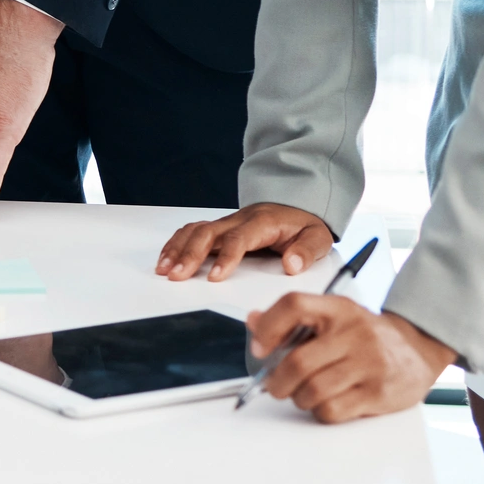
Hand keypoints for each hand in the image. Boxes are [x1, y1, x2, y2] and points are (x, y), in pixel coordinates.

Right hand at [157, 203, 334, 281]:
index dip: (226, 257)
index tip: (215, 277)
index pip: (238, 238)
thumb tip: (292, 265)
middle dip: (189, 254)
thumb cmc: (304, 226)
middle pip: (207, 233)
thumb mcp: (318, 237)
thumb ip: (307, 251)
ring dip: (177, 249)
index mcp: (261, 223)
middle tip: (177, 276)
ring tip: (165, 269)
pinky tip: (166, 258)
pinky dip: (176, 243)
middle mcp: (238, 220)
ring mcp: (226, 222)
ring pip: (195, 230)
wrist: (297, 205)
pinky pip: (191, 230)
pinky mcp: (218, 227)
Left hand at [246, 295, 456, 421]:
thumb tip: (253, 322)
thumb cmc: (366, 334)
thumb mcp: (333, 315)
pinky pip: (333, 410)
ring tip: (301, 394)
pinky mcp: (378, 393)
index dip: (269, 327)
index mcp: (337, 308)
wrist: (419, 348)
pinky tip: (325, 403)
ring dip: (298, 398)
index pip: (294, 305)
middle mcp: (353, 333)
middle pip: (298, 361)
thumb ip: (292, 318)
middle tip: (274, 386)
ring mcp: (368, 364)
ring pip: (313, 390)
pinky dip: (320, 412)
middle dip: (277, 381)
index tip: (259, 348)